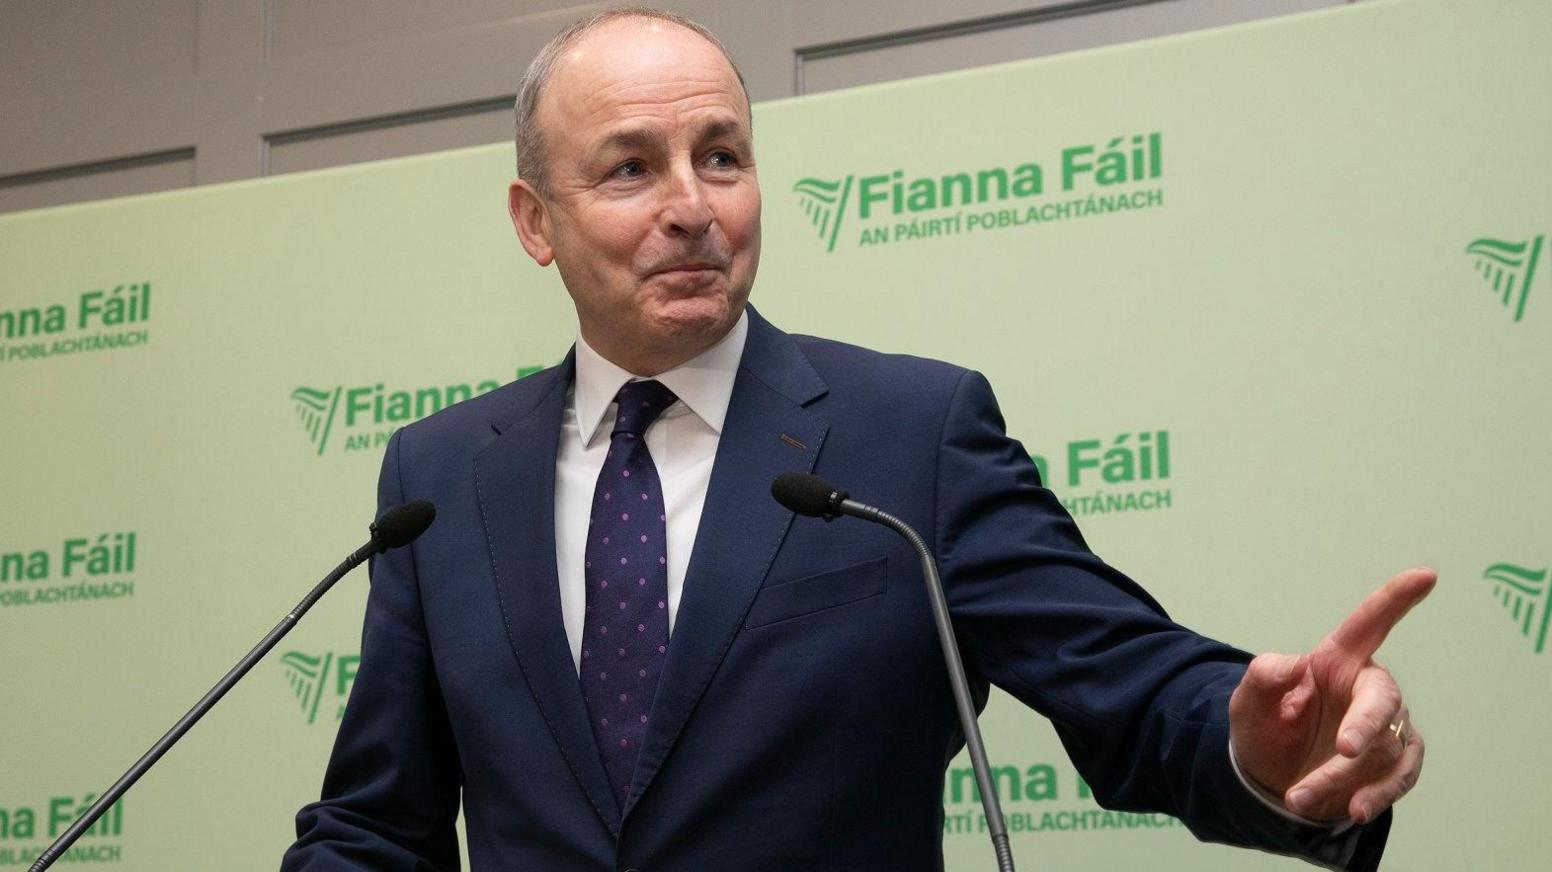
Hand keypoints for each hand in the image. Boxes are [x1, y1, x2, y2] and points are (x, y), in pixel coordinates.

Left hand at [1228, 567, 1434, 824]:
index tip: (1427, 575)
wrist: (1268, 778)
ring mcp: (1385, 728)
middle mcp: (1366, 689)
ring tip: (1299, 795)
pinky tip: (1353, 808)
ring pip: (1383, 749)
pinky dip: (1377, 795)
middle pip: (1384, 698)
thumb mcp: (1247, 701)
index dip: (1396, 599)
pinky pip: (1398, 778)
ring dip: (1344, 776)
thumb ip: (1263, 675)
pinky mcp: (1391, 765)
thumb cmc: (1263, 728)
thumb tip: (1293, 667)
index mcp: (1336, 661)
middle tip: (1347, 749)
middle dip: (1367, 724)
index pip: (1369, 623)